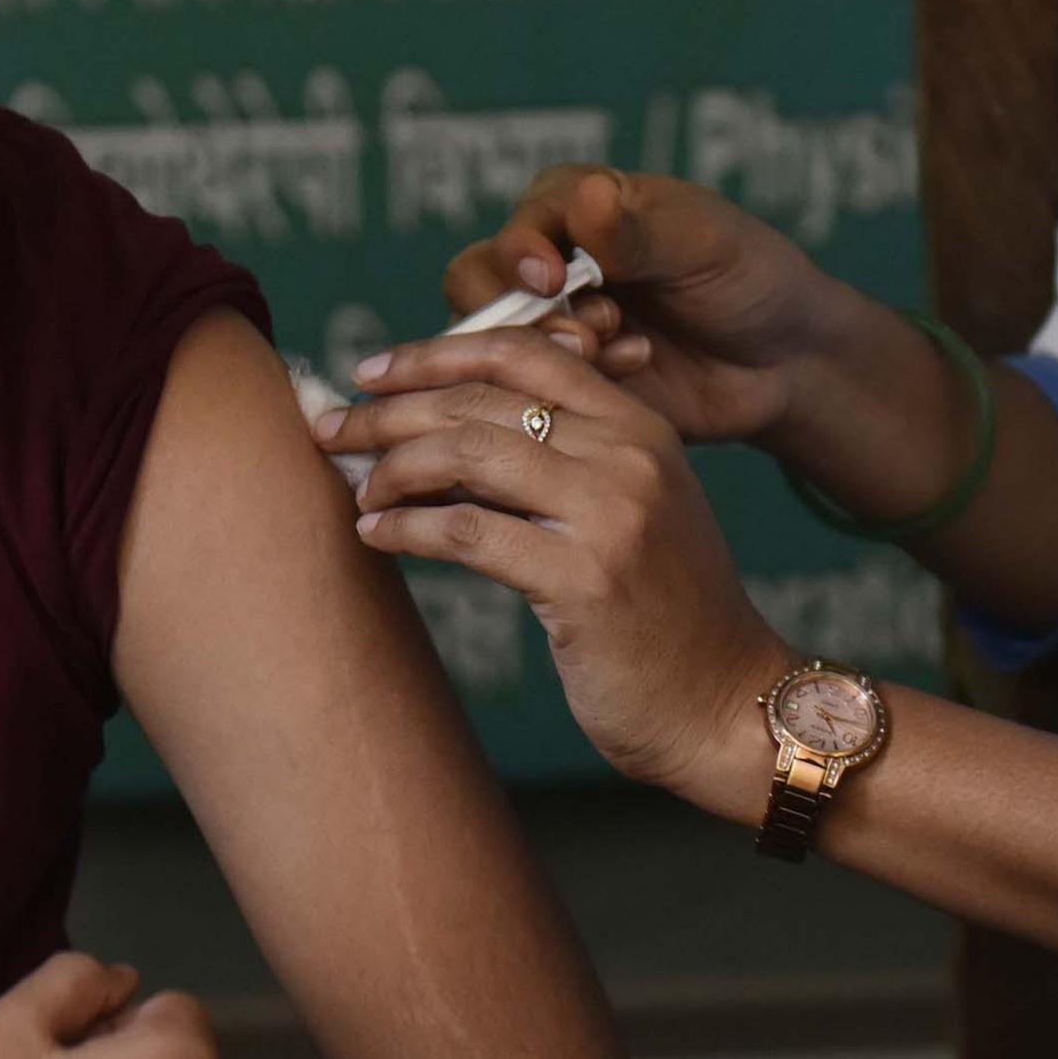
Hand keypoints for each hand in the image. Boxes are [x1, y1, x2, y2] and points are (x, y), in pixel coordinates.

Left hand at [328, 327, 784, 801]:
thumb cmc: (664, 616)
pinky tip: (375, 534)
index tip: (371, 372)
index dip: (435, 354)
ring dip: (392, 466)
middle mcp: (630, 456)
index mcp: (641, 428)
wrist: (726, 704)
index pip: (524, 353)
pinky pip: (468, 531)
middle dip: (391, 410)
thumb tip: (443, 433)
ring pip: (469, 453)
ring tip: (354, 487)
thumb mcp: (632, 514)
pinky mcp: (583, 580)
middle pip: (484, 400)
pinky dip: (407, 527)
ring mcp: (610, 515)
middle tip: (331, 428)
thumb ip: (565, 464)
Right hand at [438, 167, 852, 449]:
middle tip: (588, 331)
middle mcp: (549, 265)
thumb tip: (586, 196)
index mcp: (573, 209)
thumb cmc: (749, 277)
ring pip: (491, 343)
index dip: (520, 253)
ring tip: (617, 350)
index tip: (551, 279)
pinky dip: (569, 384)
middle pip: (476, 285)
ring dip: (545, 351)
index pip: (515, 226)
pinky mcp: (562, 383)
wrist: (786, 361)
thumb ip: (636, 229)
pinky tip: (632, 370)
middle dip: (526, 314)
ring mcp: (551, 328)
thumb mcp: (702, 241)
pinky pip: (527, 390)